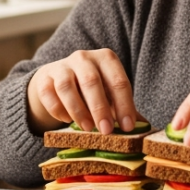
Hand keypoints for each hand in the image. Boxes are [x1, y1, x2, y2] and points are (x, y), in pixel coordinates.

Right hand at [26, 49, 142, 134]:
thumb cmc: (91, 89)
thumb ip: (125, 109)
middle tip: (106, 131)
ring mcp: (61, 66)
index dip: (124, 105)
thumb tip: (145, 129)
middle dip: (100, 108)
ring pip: (67, 87)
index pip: (118, 81)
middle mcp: (84, 57)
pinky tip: (66, 121)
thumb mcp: (110, 94)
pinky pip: (49, 94)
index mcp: (106, 59)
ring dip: (78, 110)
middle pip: (91, 81)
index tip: (127, 127)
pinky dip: (58, 110)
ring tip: (87, 128)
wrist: (58, 80)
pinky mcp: (44, 77)